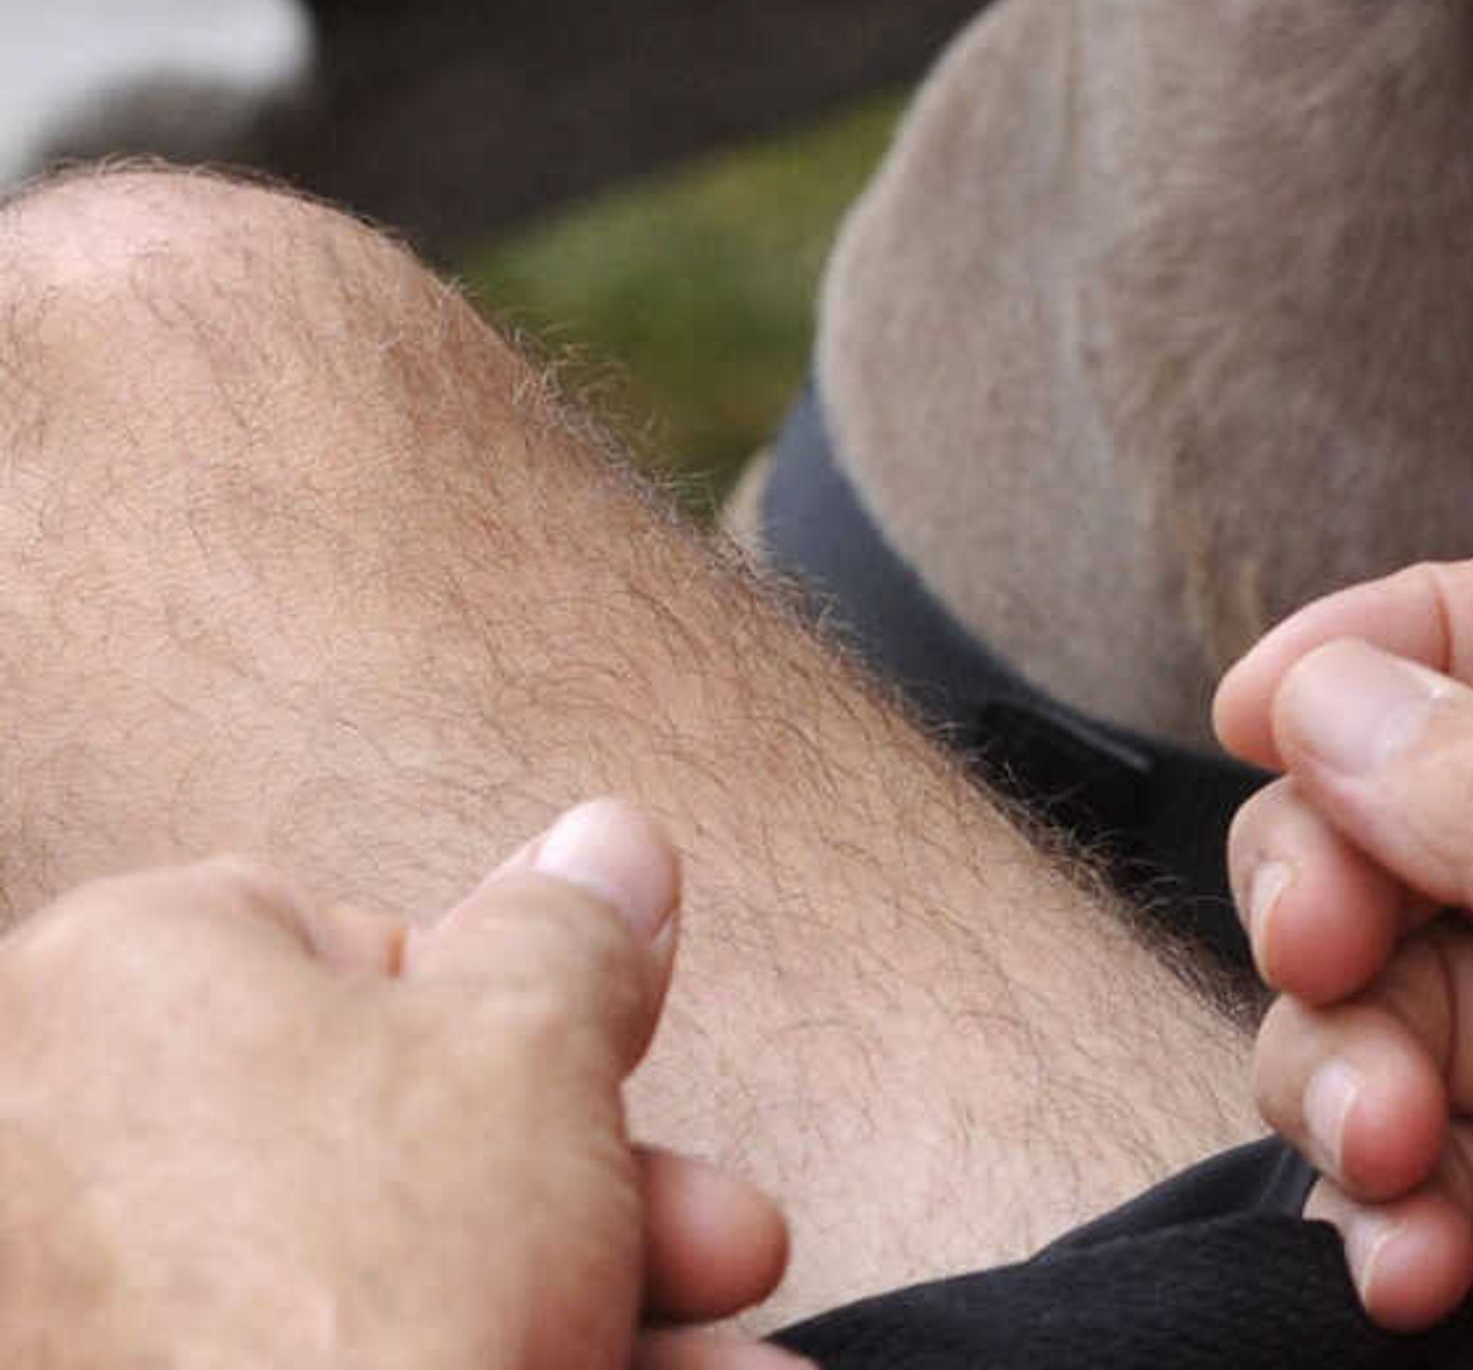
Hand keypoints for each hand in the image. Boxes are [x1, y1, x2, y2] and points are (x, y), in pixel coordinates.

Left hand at [0, 801, 791, 1369]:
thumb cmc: (354, 1308)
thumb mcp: (536, 1050)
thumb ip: (572, 932)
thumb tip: (601, 851)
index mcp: (119, 984)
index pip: (347, 945)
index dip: (513, 1023)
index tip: (615, 1080)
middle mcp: (47, 1147)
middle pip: (385, 1138)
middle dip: (595, 1198)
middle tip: (709, 1243)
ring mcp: (62, 1322)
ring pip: (373, 1281)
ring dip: (581, 1305)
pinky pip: (316, 1369)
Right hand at [1209, 538, 1472, 1345]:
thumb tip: (1340, 686)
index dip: (1414, 644)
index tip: (1264, 708)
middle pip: (1454, 804)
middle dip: (1351, 876)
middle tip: (1319, 947)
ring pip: (1412, 983)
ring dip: (1355, 1061)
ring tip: (1390, 1150)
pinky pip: (1429, 1153)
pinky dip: (1391, 1201)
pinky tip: (1418, 1256)